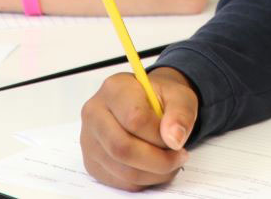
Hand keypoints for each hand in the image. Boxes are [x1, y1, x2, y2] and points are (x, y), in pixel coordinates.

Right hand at [80, 67, 197, 190]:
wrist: (145, 105)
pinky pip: (120, 181)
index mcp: (114, 89)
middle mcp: (94, 113)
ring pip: (122, 169)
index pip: (135, 119)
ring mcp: (89, 139)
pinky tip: (154, 167)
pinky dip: (144, 180)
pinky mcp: (92, 162)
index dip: (160, 135)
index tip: (177, 140)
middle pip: (123, 148)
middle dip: (158, 160)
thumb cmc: (160, 99)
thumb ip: (181, 113)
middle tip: (178, 157)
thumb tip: (174, 139)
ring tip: (170, 162)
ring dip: (154, 173)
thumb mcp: (179, 96)